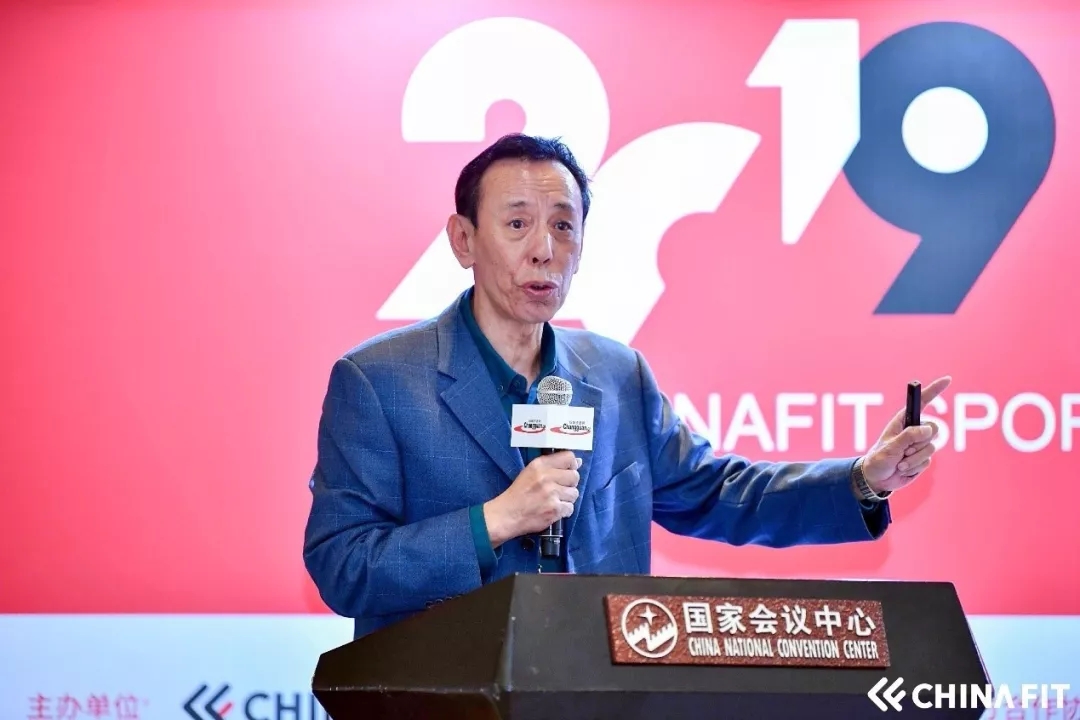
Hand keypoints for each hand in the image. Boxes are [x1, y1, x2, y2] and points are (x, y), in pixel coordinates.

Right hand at [483, 450, 580, 546]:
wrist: (507, 515)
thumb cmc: (518, 494)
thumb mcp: (530, 471)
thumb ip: (552, 465)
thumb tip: (578, 462)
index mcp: (539, 465)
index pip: (568, 457)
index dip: (572, 465)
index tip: (568, 471)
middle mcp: (546, 477)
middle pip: (575, 476)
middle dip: (570, 484)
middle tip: (559, 489)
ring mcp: (551, 494)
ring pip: (574, 493)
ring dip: (567, 498)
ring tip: (554, 500)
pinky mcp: (554, 509)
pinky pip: (570, 508)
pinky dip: (564, 511)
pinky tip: (553, 510)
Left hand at [861, 376, 951, 494]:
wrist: (877, 479)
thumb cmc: (878, 459)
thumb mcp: (890, 447)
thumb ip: (908, 437)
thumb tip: (928, 429)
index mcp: (903, 421)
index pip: (922, 402)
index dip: (935, 390)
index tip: (948, 379)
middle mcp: (914, 430)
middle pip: (934, 429)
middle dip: (918, 443)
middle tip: (903, 451)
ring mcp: (919, 444)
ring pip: (931, 448)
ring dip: (913, 459)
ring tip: (899, 462)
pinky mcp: (922, 457)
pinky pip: (927, 461)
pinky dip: (914, 467)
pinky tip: (903, 468)